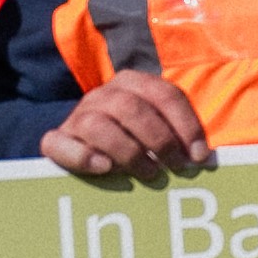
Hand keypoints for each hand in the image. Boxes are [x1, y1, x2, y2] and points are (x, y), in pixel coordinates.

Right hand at [40, 73, 211, 181]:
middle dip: (160, 139)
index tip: (199, 156)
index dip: (186, 124)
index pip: (164, 94)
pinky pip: (59, 144)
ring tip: (149, 174)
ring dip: (128, 151)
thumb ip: (177, 138)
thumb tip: (200, 158)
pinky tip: (105, 169)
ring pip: (97, 124)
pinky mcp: (56, 140)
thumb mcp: (156, 133)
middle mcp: (103, 95)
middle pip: (131, 107)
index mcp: (132, 83)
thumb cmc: (133, 143)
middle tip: (176, 167)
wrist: (83, 150)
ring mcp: (76, 116)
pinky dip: (83, 156)